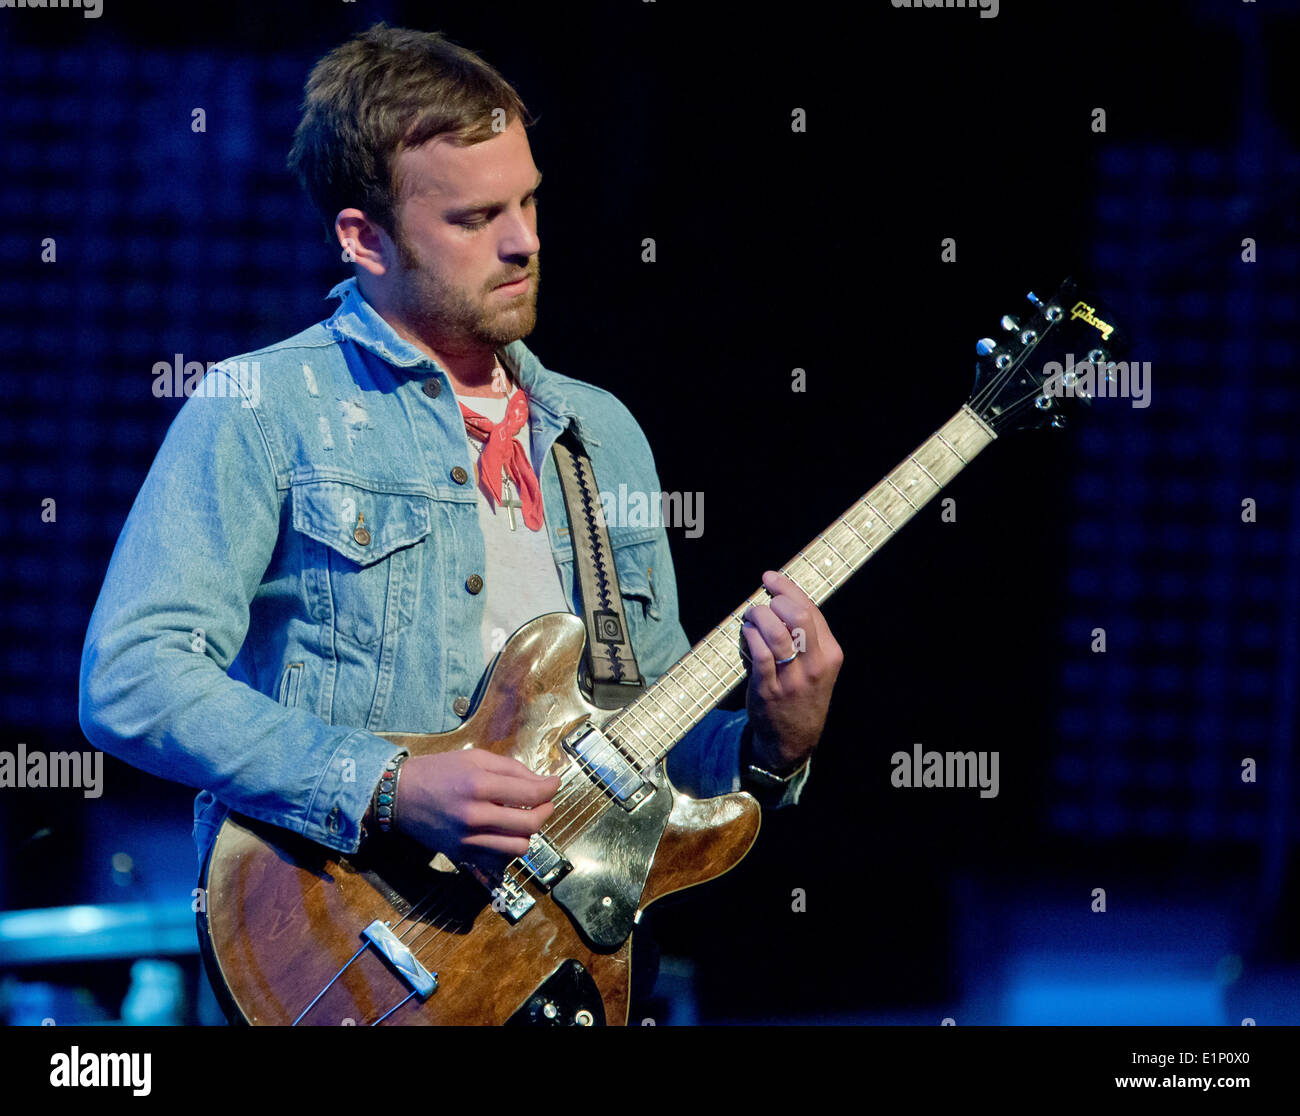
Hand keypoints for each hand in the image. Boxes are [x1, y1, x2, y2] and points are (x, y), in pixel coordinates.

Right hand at [394, 749, 559, 861]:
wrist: (399, 797)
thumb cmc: (438, 771)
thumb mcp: (475, 757)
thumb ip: (510, 768)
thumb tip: (540, 781)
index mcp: (478, 784)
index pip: (530, 792)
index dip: (550, 788)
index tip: (555, 783)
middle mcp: (474, 815)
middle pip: (530, 823)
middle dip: (546, 810)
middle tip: (545, 801)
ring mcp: (468, 839)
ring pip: (519, 847)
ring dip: (529, 833)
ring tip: (525, 818)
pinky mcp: (462, 854)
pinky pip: (499, 860)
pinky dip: (509, 849)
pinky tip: (506, 834)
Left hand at [741, 570, 843, 771]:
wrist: (793, 738)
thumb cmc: (801, 694)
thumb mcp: (816, 666)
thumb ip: (805, 636)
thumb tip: (778, 599)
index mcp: (831, 654)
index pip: (811, 610)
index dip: (788, 589)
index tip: (770, 578)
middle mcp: (815, 665)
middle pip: (798, 616)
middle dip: (775, 600)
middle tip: (762, 603)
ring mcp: (792, 679)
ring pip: (776, 632)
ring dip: (758, 617)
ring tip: (750, 617)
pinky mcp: (769, 690)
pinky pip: (758, 654)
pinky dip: (749, 637)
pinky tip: (746, 634)